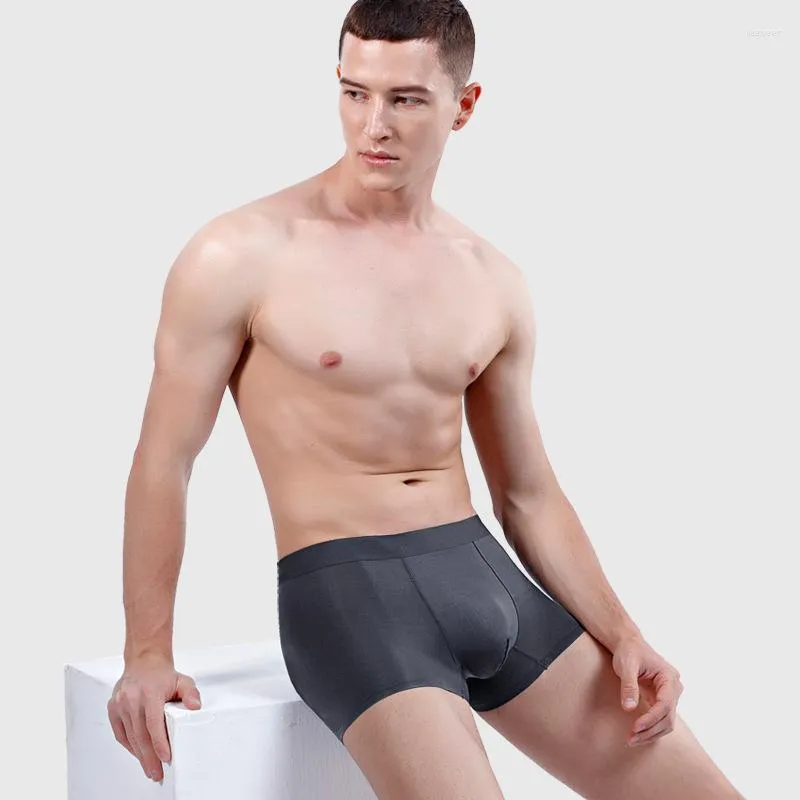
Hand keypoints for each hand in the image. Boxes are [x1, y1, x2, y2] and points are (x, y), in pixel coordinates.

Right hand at [107, 656, 201, 782]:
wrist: (144, 661)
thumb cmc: (163, 674)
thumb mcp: (183, 680)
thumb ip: (191, 693)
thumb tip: (195, 707)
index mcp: (149, 692)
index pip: (153, 723)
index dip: (159, 742)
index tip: (166, 757)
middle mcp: (132, 699)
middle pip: (140, 734)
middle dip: (149, 757)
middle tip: (157, 773)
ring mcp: (120, 704)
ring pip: (130, 736)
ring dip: (139, 756)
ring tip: (149, 769)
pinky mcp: (113, 708)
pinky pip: (121, 733)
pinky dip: (130, 746)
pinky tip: (138, 755)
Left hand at [611, 635, 683, 746]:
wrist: (629, 644)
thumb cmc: (629, 652)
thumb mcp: (626, 665)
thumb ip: (629, 685)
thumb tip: (629, 708)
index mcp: (669, 677)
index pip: (665, 704)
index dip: (651, 718)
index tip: (636, 727)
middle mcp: (674, 688)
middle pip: (668, 716)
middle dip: (650, 730)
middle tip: (631, 738)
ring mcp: (670, 695)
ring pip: (666, 721)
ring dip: (651, 733)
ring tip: (632, 740)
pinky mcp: (662, 700)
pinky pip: (661, 719)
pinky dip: (651, 728)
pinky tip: (639, 735)